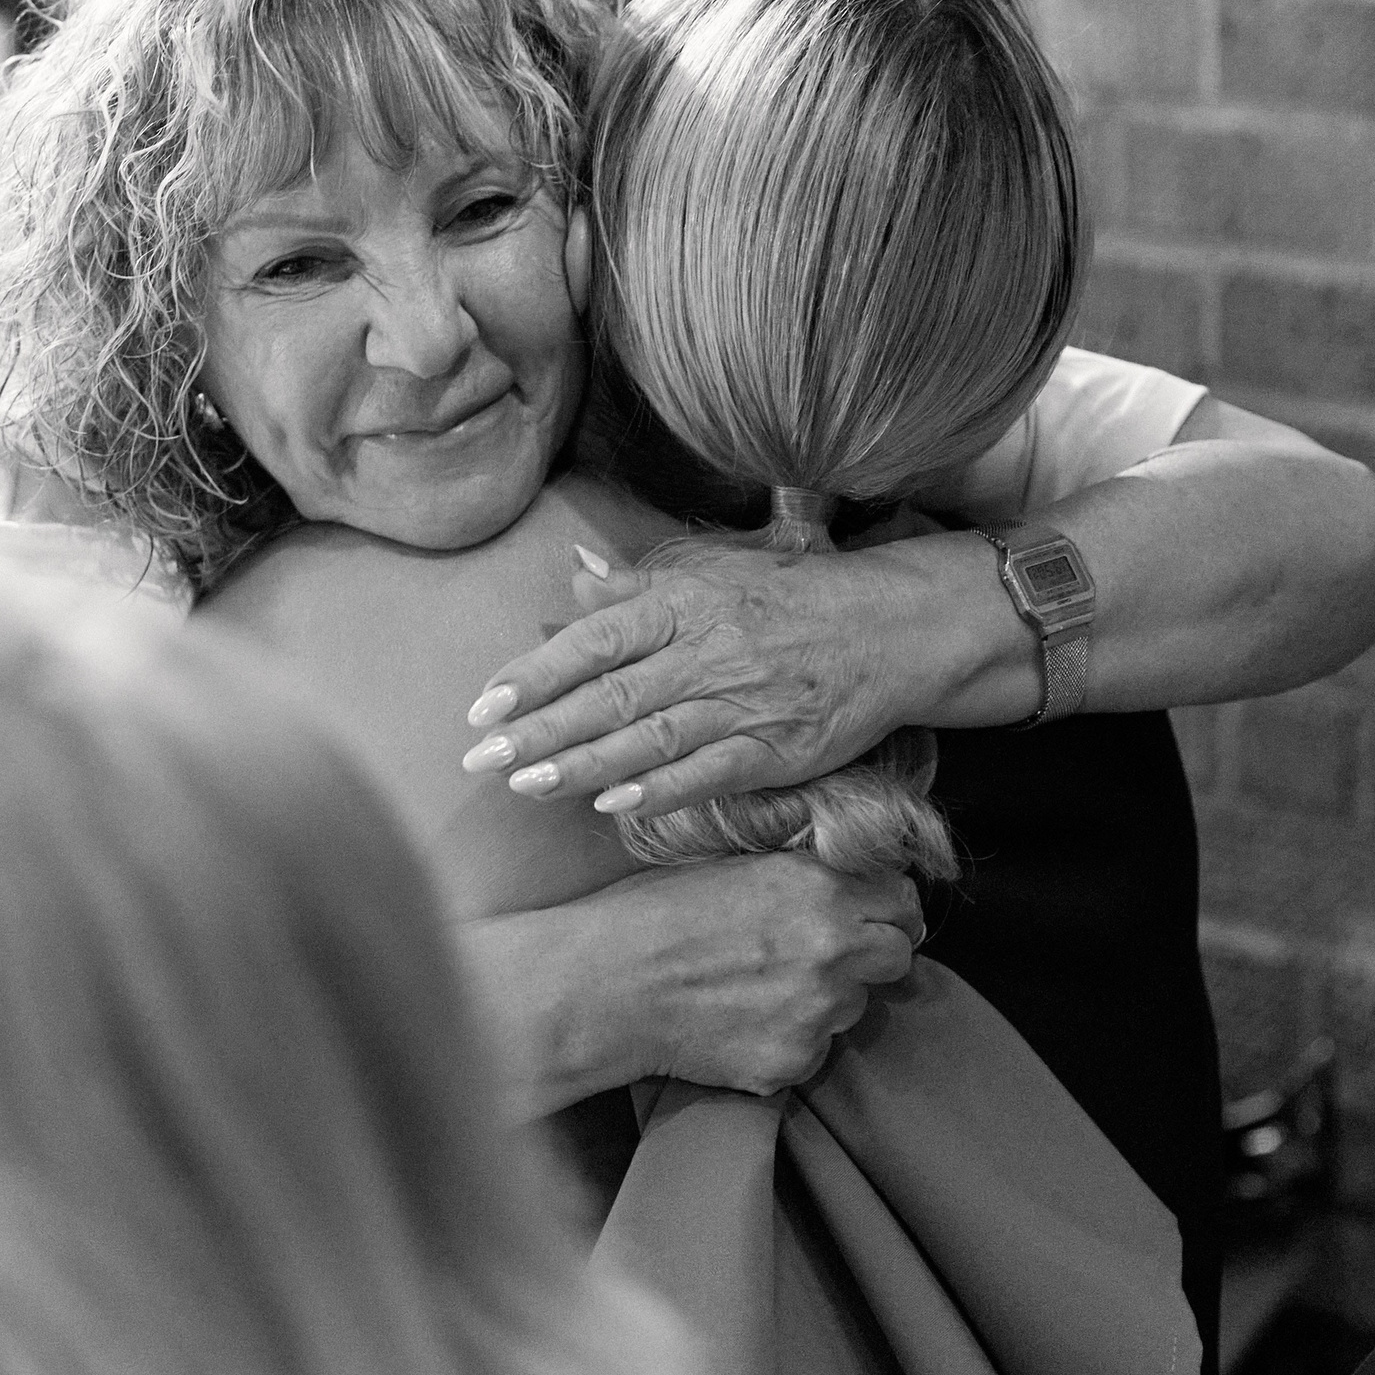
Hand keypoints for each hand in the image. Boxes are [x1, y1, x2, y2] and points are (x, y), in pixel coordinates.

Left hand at [460, 538, 960, 819]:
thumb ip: (636, 587)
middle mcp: (709, 652)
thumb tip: (571, 570)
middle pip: (610, 696)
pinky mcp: (778, 749)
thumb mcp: (714, 574)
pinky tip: (609, 804)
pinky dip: (658, 790)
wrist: (895, 629)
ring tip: (526, 784)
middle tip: (479, 758)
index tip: (484, 703)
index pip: (595, 640)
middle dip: (540, 730)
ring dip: (583, 766)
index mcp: (685, 604)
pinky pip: (708, 773)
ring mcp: (744, 704)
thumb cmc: (791, 600)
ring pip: (649, 739)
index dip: (536, 673)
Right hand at [462, 854, 922, 1108]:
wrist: (597, 986)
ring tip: (759, 989)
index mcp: (817, 886)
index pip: (904, 897)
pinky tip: (738, 1022)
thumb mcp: (729, 864)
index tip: (866, 915)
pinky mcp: (792, 1061)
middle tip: (820, 956)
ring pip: (856, 1007)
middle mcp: (832, 947)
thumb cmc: (646, 915)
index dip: (885, 907)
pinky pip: (814, 1050)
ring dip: (826, 999)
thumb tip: (846, 875)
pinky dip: (788, 1040)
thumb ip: (799, 871)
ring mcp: (817, 1011)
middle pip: (899, 955)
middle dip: (870, 954)